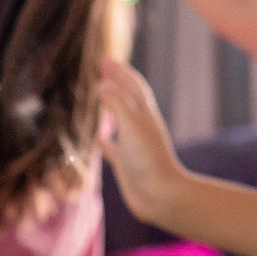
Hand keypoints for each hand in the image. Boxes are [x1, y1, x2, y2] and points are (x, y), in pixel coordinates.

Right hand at [97, 61, 186, 226]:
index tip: (105, 59)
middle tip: (100, 68)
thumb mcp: (132, 126)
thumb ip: (116, 103)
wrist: (160, 197)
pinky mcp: (126, 162)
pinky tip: (96, 138)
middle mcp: (140, 126)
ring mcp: (133, 144)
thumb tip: (101, 85)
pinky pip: (113, 147)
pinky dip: (104, 140)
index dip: (120, 71)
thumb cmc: (148, 160)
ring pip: (119, 120)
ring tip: (95, 97)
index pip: (133, 85)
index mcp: (145, 114)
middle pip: (126, 98)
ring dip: (109, 107)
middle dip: (115, 82)